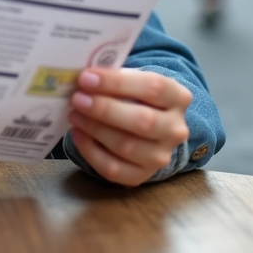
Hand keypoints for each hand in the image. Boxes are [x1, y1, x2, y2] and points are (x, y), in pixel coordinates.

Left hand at [67, 68, 191, 186]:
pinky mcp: (141, 175)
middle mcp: (175, 129)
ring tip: (74, 114)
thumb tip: (85, 78)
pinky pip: (113, 168)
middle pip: (142, 121)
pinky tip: (78, 133)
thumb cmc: (134, 96)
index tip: (87, 78)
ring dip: (95, 129)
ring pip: (126, 146)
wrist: (147, 126)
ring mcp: (161, 156)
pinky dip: (90, 150)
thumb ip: (115, 77)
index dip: (117, 82)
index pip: (153, 87)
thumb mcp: (134, 81)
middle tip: (78, 98)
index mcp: (178, 98)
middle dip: (105, 109)